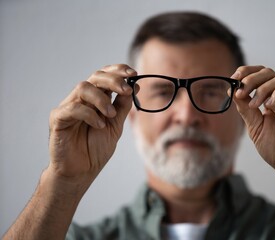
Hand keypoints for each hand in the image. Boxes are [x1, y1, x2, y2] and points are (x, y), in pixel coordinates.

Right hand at [48, 64, 135, 184]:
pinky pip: (72, 108)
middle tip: (127, 90)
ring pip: (83, 87)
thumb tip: (134, 86)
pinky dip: (89, 114)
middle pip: (95, 77)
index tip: (134, 74)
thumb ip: (122, 107)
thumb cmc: (96, 148)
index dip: (118, 71)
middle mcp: (82, 99)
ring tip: (111, 115)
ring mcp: (68, 107)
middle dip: (114, 80)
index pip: (105, 76)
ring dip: (102, 99)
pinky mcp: (58, 119)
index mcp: (96, 99)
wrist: (81, 171)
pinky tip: (99, 125)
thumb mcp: (115, 125)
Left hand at [232, 66, 274, 176]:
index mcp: (271, 100)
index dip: (247, 73)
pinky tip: (269, 105)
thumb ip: (245, 108)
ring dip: (263, 88)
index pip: (260, 76)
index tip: (234, 78)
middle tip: (241, 90)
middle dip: (252, 79)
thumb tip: (233, 90)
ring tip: (254, 104)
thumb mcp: (254, 126)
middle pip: (268, 73)